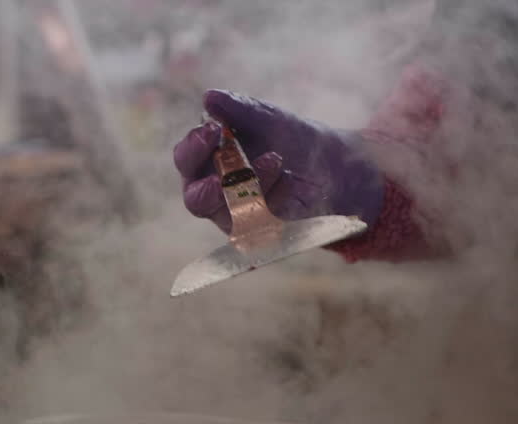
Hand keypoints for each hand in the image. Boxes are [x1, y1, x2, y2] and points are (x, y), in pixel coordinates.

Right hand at [173, 89, 385, 234]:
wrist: (331, 165)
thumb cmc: (290, 138)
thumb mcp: (266, 118)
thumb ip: (238, 109)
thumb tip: (210, 97)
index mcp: (207, 162)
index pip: (186, 159)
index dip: (193, 147)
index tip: (212, 129)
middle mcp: (214, 193)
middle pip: (196, 199)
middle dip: (209, 187)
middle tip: (226, 173)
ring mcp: (237, 216)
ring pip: (229, 212)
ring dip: (251, 184)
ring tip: (276, 159)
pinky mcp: (262, 232)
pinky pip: (259, 221)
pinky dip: (275, 197)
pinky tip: (290, 180)